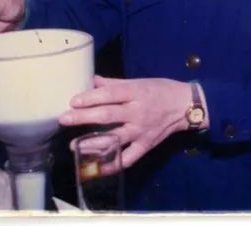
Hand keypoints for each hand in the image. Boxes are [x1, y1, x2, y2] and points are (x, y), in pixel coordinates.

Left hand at [59, 76, 196, 168]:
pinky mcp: (146, 145)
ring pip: (114, 139)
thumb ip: (115, 84)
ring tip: (74, 145)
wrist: (186, 106)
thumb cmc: (160, 90)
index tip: (73, 101)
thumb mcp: (140, 82)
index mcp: (136, 93)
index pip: (110, 95)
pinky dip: (113, 165)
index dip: (91, 98)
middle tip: (64, 119)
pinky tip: (97, 167)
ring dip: (92, 143)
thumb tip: (92, 81)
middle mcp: (137, 112)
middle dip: (83, 118)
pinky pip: (128, 158)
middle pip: (107, 116)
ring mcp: (141, 131)